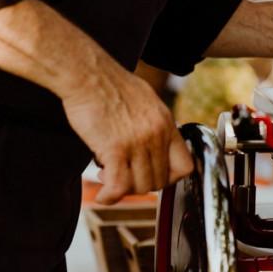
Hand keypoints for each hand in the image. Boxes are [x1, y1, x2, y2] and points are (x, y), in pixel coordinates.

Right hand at [62, 60, 193, 204]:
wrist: (87, 74)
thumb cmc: (108, 83)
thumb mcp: (144, 99)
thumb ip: (153, 123)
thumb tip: (153, 145)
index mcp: (165, 122)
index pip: (185, 165)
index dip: (170, 178)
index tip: (153, 176)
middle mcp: (156, 134)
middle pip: (159, 180)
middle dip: (140, 184)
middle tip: (122, 175)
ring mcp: (138, 142)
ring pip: (140, 186)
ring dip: (123, 189)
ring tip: (107, 176)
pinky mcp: (116, 149)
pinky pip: (119, 187)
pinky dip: (110, 197)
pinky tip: (103, 195)